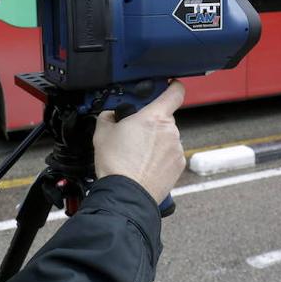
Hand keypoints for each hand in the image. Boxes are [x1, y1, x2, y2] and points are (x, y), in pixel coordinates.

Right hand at [93, 81, 186, 203]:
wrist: (125, 194)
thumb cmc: (116, 164)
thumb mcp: (102, 133)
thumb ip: (109, 116)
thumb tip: (111, 115)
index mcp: (154, 117)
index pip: (175, 92)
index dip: (172, 86)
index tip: (169, 86)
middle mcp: (170, 131)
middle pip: (164, 118)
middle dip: (151, 123)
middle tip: (134, 134)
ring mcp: (176, 149)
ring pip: (167, 138)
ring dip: (156, 142)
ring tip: (137, 155)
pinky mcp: (178, 165)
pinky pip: (170, 154)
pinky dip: (160, 157)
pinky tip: (145, 165)